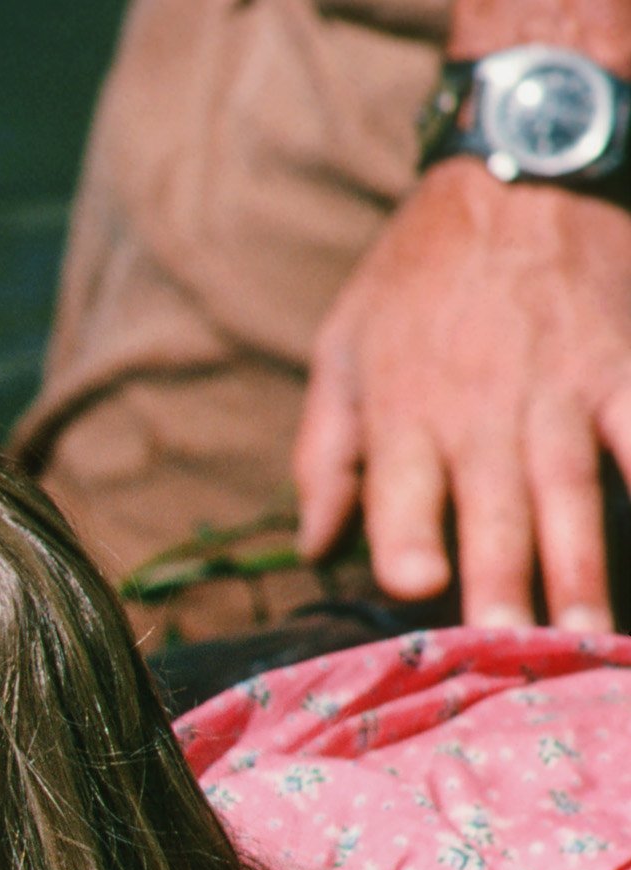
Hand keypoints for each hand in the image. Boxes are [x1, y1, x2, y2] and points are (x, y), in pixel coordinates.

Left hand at [295, 159, 630, 629]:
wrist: (519, 169)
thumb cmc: (416, 271)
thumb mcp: (341, 345)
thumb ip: (327, 451)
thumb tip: (315, 546)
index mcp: (405, 410)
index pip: (401, 492)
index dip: (407, 539)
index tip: (416, 588)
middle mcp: (483, 410)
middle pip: (492, 512)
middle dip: (504, 585)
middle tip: (515, 656)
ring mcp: (563, 390)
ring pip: (574, 493)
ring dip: (584, 569)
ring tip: (591, 641)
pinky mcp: (626, 366)